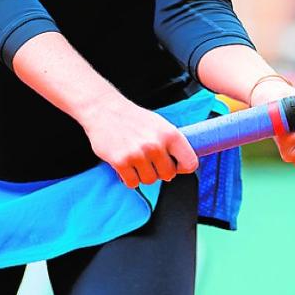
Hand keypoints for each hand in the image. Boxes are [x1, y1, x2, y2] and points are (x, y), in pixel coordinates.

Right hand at [78, 95, 197, 188]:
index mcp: (170, 134)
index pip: (190, 163)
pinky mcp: (121, 162)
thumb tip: (180, 166)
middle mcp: (156, 144)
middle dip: (159, 170)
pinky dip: (129, 177)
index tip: (175, 165)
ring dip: (143, 174)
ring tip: (136, 159)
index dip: (182, 167)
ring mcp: (138, 154)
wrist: (105, 110)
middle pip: (168, 175)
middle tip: (149, 160)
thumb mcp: (160, 124)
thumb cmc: (133, 118)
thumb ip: (172, 144)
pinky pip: (132, 183)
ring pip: (150, 180)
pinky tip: (127, 165)